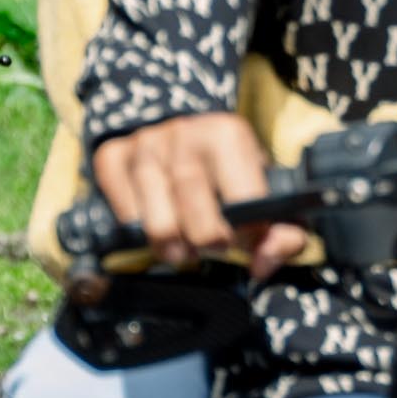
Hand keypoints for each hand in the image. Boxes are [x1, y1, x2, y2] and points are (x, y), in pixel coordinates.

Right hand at [92, 110, 282, 260]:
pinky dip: (137, 229)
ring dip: (169, 243)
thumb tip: (262, 266)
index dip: (246, 231)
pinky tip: (153, 228)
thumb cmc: (232, 173)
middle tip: (212, 250)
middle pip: (191, 199)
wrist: (182, 134)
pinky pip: (121, 208)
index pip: (241, 194)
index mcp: (227, 134)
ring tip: (183, 251)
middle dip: (204, 237)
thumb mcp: (268, 193)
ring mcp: (144, 143)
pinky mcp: (113, 156)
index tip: (246, 245)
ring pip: (153, 213)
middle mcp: (183, 132)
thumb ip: (283, 232)